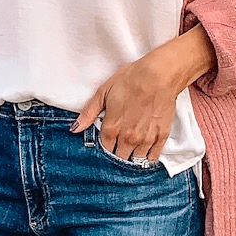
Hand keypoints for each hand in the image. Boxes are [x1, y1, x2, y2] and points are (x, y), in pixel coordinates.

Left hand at [73, 45, 189, 164]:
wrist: (159, 75)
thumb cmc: (131, 80)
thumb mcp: (103, 92)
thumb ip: (89, 113)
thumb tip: (74, 128)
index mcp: (112, 128)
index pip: (104, 149)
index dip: (105, 148)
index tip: (107, 145)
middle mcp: (128, 137)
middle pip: (119, 157)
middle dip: (117, 155)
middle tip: (118, 149)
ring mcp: (145, 138)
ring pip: (136, 160)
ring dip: (132, 158)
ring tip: (131, 152)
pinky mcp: (161, 136)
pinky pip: (153, 156)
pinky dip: (148, 158)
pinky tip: (145, 155)